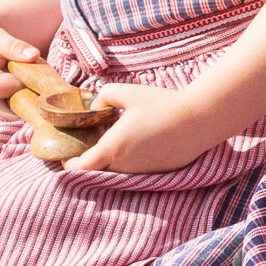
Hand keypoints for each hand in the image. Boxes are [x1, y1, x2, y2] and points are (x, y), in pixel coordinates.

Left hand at [59, 77, 216, 177]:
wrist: (199, 121)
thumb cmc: (163, 105)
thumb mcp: (129, 92)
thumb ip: (105, 95)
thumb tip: (96, 106)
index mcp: (113, 147)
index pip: (81, 167)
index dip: (70, 165)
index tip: (67, 158)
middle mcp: (124, 164)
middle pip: (98, 169)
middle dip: (92, 159)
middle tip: (94, 143)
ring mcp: (141, 171)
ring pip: (117, 170)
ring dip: (113, 159)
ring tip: (122, 139)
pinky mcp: (156, 173)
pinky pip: (135, 170)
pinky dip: (132, 161)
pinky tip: (142, 143)